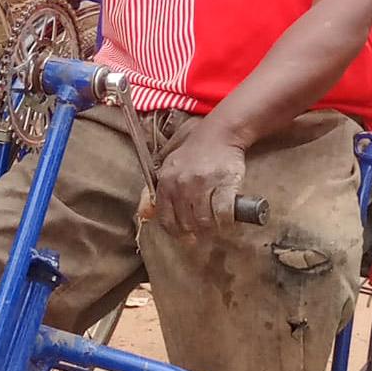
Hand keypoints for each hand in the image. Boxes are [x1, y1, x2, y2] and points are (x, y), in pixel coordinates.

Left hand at [154, 121, 245, 235]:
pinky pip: (223, 214)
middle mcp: (181, 184)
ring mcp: (202, 184)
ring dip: (211, 229)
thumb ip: (160, 189)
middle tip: (204, 232)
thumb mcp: (170, 166)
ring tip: (216, 226)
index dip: (176, 232)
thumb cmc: (195, 151)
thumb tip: (145, 214)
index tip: (185, 237)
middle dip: (195, 232)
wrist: (219, 133)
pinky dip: (226, 222)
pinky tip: (227, 221)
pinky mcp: (223, 184)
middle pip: (186, 223)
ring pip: (204, 221)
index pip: (166, 218)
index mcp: (166, 181)